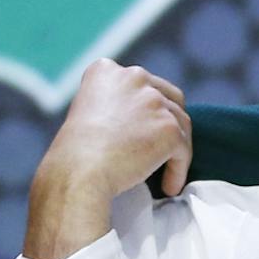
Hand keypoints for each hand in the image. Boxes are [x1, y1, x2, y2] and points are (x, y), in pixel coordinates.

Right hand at [25, 59, 190, 258]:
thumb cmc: (75, 153)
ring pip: (181, 124)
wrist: (79, 172)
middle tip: (164, 146)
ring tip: (167, 172)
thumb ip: (113, 105)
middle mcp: (133, 77)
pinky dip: (178, 170)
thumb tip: (137, 120)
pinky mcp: (169, 128)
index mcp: (107, 71)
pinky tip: (169, 187)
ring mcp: (154, 101)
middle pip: (169, 98)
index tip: (146, 127)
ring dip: (176, 149)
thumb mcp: (86, 111)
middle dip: (169, 122)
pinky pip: (183, 151)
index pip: (142, 83)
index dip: (148, 105)